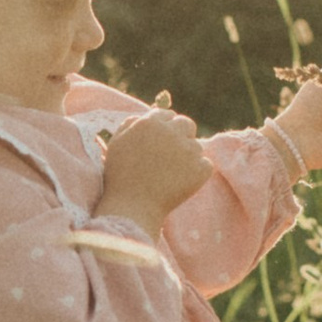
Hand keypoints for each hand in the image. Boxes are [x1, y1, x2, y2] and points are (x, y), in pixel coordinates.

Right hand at [97, 107, 209, 234]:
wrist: (132, 207)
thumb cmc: (120, 177)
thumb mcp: (116, 144)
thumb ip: (130, 124)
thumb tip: (145, 115)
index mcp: (150, 123)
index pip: (167, 115)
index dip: (165, 128)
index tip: (161, 142)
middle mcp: (171, 132)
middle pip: (187, 124)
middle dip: (181, 135)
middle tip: (172, 155)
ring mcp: (188, 150)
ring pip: (196, 146)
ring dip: (188, 156)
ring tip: (171, 174)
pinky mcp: (200, 169)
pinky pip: (205, 165)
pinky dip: (197, 173)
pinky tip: (181, 183)